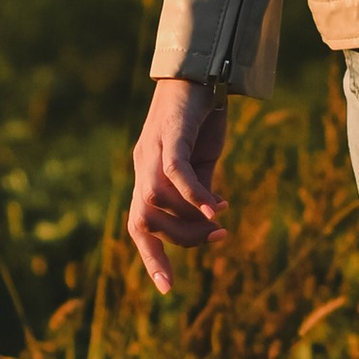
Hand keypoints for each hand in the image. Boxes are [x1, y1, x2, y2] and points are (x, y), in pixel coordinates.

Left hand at [127, 77, 229, 293]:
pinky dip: (195, 195)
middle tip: (216, 238)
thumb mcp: (201, 160)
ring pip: (156, 202)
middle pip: (143, 221)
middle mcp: (142, 165)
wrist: (202, 71)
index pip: (138, 226)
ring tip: (220, 221)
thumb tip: (207, 217)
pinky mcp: (170, 136)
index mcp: (146, 174)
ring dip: (189, 220)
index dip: (150, 258)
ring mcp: (152, 151)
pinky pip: (177, 174)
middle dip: (176, 242)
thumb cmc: (202, 116)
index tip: (167, 287)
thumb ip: (198, 188)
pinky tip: (218, 207)